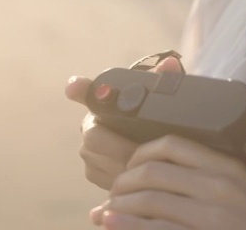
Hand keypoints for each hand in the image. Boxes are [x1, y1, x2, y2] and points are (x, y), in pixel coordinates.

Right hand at [65, 57, 184, 189]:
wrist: (157, 147)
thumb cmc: (158, 118)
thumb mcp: (163, 101)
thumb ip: (166, 81)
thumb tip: (170, 63)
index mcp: (103, 102)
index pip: (85, 91)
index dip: (80, 88)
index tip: (75, 86)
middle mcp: (90, 124)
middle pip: (94, 137)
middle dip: (119, 148)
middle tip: (144, 155)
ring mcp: (88, 150)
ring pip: (98, 161)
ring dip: (123, 167)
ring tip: (147, 169)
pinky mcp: (94, 172)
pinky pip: (103, 178)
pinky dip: (124, 181)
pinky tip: (142, 182)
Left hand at [92, 134, 245, 228]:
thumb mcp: (237, 184)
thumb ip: (206, 171)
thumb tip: (156, 169)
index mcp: (224, 166)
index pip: (172, 144)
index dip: (140, 152)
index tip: (130, 165)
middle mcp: (217, 187)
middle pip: (153, 172)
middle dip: (122, 182)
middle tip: (113, 192)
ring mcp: (209, 217)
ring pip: (149, 201)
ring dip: (119, 206)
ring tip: (107, 212)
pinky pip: (156, 229)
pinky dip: (127, 226)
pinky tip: (113, 224)